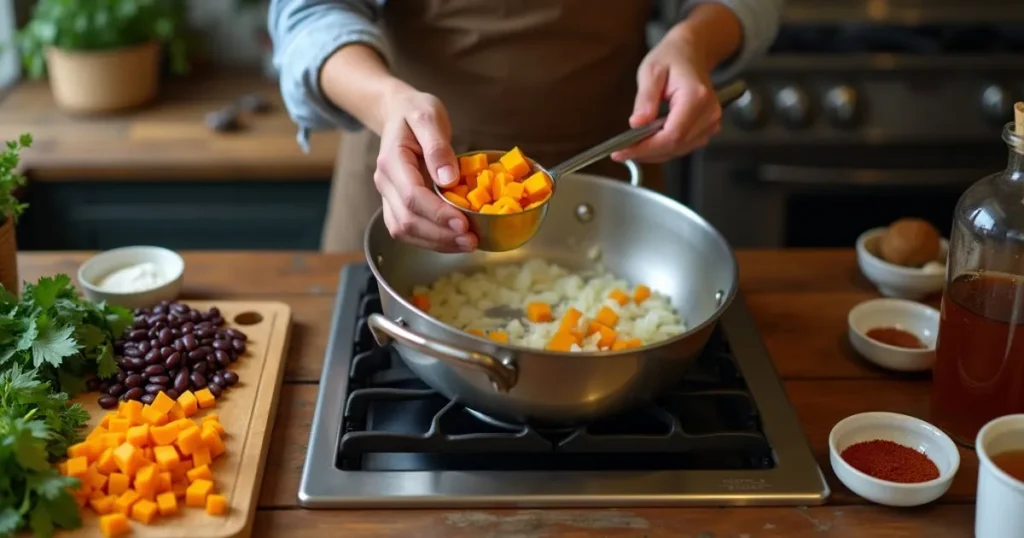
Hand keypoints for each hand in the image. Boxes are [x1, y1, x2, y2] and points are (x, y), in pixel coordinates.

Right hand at [374, 85, 476, 251]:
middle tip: (472, 240)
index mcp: (392, 161)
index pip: (413, 196)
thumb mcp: (429, 117)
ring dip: (437, 243)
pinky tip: (455, 240)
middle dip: (441, 235)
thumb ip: (438, 147)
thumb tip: (449, 179)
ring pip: (405, 231)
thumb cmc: (415, 112)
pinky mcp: (396, 205)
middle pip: (408, 220)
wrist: (398, 112)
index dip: (438, 214)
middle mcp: (385, 183)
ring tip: (468, 244)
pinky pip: (409, 230)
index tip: (464, 224)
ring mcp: (388, 196)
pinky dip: (432, 240)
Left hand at [611, 27, 720, 162]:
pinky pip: (684, 146)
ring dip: (654, 153)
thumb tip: (636, 124)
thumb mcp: (650, 71)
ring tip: (631, 147)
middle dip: (646, 152)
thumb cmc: (670, 58)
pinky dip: (664, 148)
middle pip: (675, 146)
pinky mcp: (708, 127)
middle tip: (620, 152)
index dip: (646, 148)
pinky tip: (648, 142)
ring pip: (679, 150)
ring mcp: (711, 121)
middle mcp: (709, 112)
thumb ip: (645, 99)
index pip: (671, 135)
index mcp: (696, 97)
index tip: (621, 152)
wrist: (691, 52)